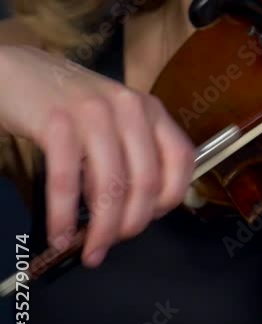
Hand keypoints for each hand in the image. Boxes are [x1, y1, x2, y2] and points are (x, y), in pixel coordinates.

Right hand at [0, 45, 194, 265]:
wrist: (16, 72)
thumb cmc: (69, 106)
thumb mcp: (116, 121)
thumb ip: (135, 153)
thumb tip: (141, 210)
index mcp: (151, 110)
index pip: (182, 160)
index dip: (170, 197)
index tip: (150, 219)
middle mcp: (130, 109)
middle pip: (146, 181)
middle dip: (131, 224)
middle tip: (114, 245)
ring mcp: (95, 113)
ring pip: (110, 186)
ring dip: (101, 229)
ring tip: (90, 251)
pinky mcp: (57, 122)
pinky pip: (67, 180)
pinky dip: (63, 214)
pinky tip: (60, 234)